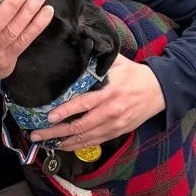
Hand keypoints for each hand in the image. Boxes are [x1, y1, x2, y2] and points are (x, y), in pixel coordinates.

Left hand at [32, 55, 164, 152]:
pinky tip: (62, 145)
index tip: (49, 116)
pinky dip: (76, 145)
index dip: (66, 111)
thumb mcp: (118, 62)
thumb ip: (97, 60)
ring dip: (63, 141)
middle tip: (36, 134)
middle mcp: (111, 111)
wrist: (160, 91)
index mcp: (110, 92)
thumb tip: (77, 49)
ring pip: (85, 137)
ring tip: (44, 141)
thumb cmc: (135, 74)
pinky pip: (93, 142)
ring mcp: (114, 125)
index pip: (84, 104)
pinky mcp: (117, 133)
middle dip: (56, 131)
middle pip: (80, 126)